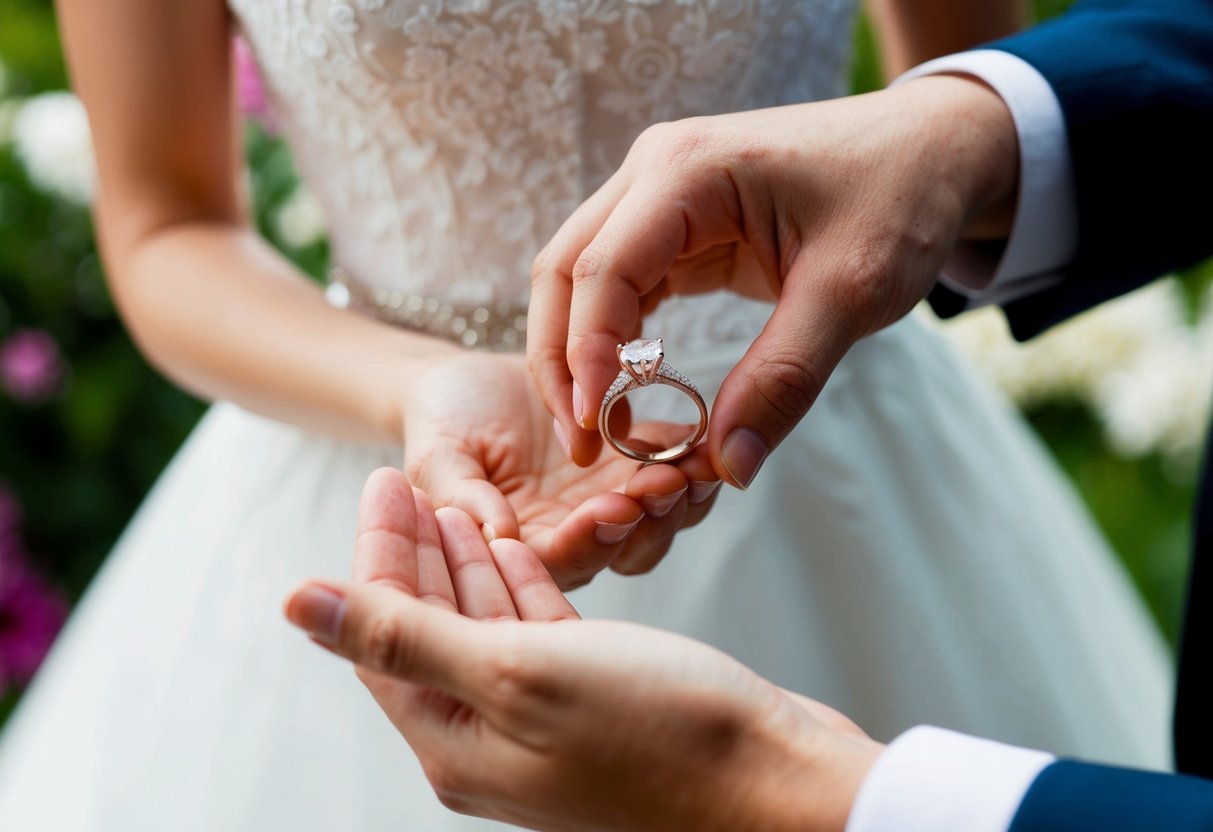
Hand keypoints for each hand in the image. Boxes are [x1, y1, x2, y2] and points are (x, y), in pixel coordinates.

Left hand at [285, 468, 882, 831]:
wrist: (779, 783)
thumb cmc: (656, 729)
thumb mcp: (513, 672)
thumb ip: (402, 636)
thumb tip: (296, 605)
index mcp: (454, 738)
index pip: (385, 632)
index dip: (377, 552)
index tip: (384, 476)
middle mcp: (491, 736)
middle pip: (429, 628)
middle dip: (416, 552)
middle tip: (410, 478)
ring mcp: (546, 722)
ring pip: (485, 628)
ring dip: (470, 565)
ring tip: (455, 504)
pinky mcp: (597, 703)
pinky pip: (540, 638)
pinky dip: (525, 590)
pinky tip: (517, 551)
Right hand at [400, 351, 720, 587]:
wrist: (469, 384)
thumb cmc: (442, 422)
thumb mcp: (437, 456)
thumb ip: (462, 496)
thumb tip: (498, 535)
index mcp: (525, 551)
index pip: (564, 560)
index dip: (592, 539)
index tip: (610, 507)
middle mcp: (576, 536)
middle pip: (627, 547)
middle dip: (651, 518)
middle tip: (664, 480)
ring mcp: (611, 500)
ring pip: (662, 517)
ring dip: (682, 494)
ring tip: (693, 461)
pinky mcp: (636, 464)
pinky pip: (676, 468)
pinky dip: (693, 456)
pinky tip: (701, 436)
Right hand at [529, 75, 1017, 486]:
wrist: (933, 149)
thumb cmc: (901, 198)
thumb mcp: (852, 292)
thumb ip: (786, 378)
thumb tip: (729, 467)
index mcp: (687, 170)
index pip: (601, 270)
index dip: (586, 356)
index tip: (596, 432)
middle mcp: (656, 171)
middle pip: (563, 271)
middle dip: (560, 361)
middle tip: (581, 445)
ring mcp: (660, 194)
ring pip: (579, 279)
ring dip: (577, 354)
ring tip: (594, 431)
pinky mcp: (677, 223)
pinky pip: (620, 284)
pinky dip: (613, 340)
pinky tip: (625, 390)